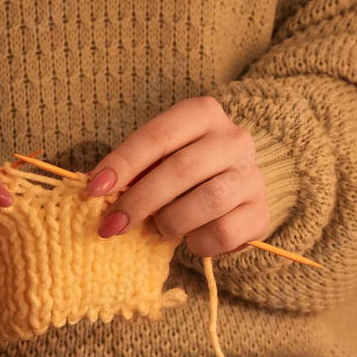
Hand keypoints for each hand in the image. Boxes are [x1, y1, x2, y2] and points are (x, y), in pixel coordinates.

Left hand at [86, 96, 270, 256]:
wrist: (235, 189)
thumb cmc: (186, 172)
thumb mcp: (160, 159)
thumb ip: (135, 169)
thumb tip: (98, 189)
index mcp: (204, 113)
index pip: (157, 136)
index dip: (123, 163)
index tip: (94, 189)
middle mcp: (234, 139)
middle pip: (180, 169)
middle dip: (139, 201)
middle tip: (113, 225)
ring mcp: (252, 176)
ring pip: (206, 202)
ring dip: (170, 222)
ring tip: (157, 228)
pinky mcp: (261, 212)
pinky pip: (224, 233)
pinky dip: (198, 242)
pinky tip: (191, 238)